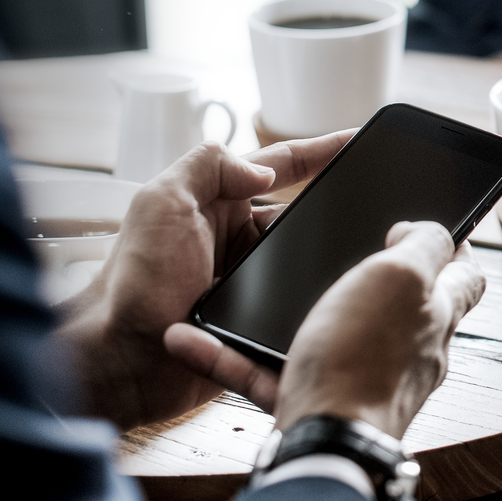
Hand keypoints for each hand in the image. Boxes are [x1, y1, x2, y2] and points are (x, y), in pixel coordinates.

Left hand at [54, 131, 353, 429]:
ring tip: (370, 253)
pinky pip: (297, 308)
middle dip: (335, 208)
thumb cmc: (132, 283)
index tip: (359, 138)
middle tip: (379, 203)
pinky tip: (343, 302)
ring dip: (329, 259)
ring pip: (305, 262)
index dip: (320, 150)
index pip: (279, 167)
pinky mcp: (255, 324)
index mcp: (216, 204)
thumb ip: (206, 168)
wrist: (122, 361)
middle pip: (300, 214)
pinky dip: (317, 302)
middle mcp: (235, 240)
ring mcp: (248, 282)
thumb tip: (262, 170)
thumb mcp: (162, 204)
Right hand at [164, 221, 485, 438]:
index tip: (424, 224)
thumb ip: (425, 246)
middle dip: (363, 279)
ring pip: (317, 336)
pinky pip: (266, 373)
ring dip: (278, 314)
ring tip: (246, 293)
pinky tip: (190, 338)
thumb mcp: (403, 277)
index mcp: (434, 314)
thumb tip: (424, 229)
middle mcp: (406, 352)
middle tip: (332, 250)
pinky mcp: (312, 404)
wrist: (324, 445)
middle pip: (393, 307)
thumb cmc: (366, 358)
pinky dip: (229, 356)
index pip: (465, 276)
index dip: (452, 246)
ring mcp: (359, 380)